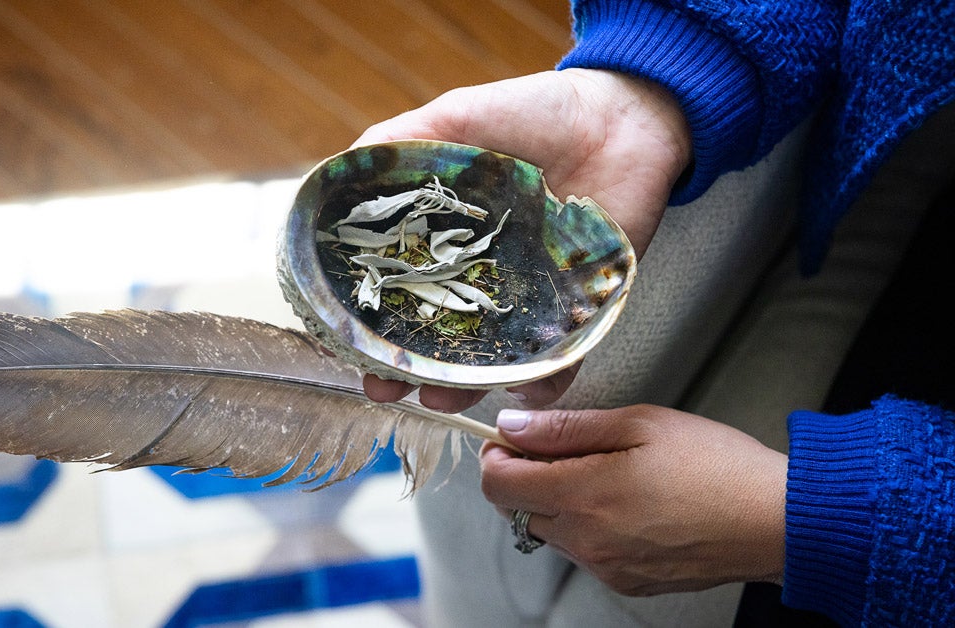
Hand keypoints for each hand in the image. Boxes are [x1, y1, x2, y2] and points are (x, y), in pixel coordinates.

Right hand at [355, 69, 691, 411]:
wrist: (621, 120)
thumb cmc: (536, 112)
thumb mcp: (455, 118)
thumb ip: (398, 144)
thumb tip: (333, 175)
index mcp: (443, 239)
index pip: (395, 291)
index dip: (369, 321)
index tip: (345, 346)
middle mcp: (477, 275)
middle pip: (433, 338)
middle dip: (404, 372)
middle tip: (383, 388)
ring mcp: (524, 297)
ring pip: (487, 360)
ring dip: (462, 389)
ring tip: (442, 399)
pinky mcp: (575, 310)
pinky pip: (558, 361)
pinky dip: (544, 385)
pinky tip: (524, 391)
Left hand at [480, 405, 786, 595]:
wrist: (778, 522)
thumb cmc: (718, 466)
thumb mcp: (640, 423)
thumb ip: (567, 427)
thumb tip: (513, 425)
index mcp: (584, 496)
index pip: (498, 484)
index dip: (497, 455)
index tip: (512, 436)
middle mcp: (587, 541)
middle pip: (516, 509)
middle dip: (526, 476)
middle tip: (565, 446)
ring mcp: (606, 567)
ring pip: (549, 531)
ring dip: (557, 501)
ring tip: (607, 473)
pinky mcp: (627, 583)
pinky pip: (584, 552)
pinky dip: (588, 526)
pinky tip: (627, 503)